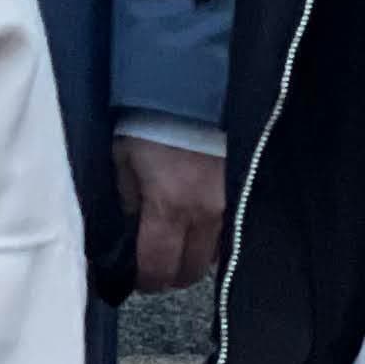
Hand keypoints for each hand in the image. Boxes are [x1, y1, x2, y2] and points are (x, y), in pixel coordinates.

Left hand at [115, 133, 226, 295]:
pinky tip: (193, 225)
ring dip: (190, 257)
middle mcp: (206, 213)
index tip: (131, 277)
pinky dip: (208, 239)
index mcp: (171, 205)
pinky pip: (226, 234)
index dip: (143, 280)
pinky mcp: (242, 193)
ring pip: (211, 257)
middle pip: (190, 272)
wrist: (193, 83)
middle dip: (167, 274)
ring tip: (171, 242)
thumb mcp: (122, 158)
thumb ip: (126, 202)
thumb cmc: (149, 117)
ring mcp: (229, 205)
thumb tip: (127, 235)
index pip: (159, 268)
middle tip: (150, 262)